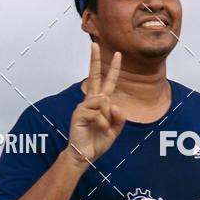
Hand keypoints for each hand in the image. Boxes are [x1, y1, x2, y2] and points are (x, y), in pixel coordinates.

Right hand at [67, 43, 125, 164]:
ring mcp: (84, 106)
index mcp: (100, 103)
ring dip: (108, 118)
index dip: (113, 69)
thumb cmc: (97, 142)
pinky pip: (99, 113)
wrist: (84, 155)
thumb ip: (119, 119)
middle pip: (93, 76)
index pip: (107, 82)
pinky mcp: (79, 113)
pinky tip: (99, 130)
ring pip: (104, 102)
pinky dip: (103, 124)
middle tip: (94, 44)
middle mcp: (91, 101)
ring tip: (102, 129)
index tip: (117, 55)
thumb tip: (115, 105)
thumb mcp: (115, 131)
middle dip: (95, 60)